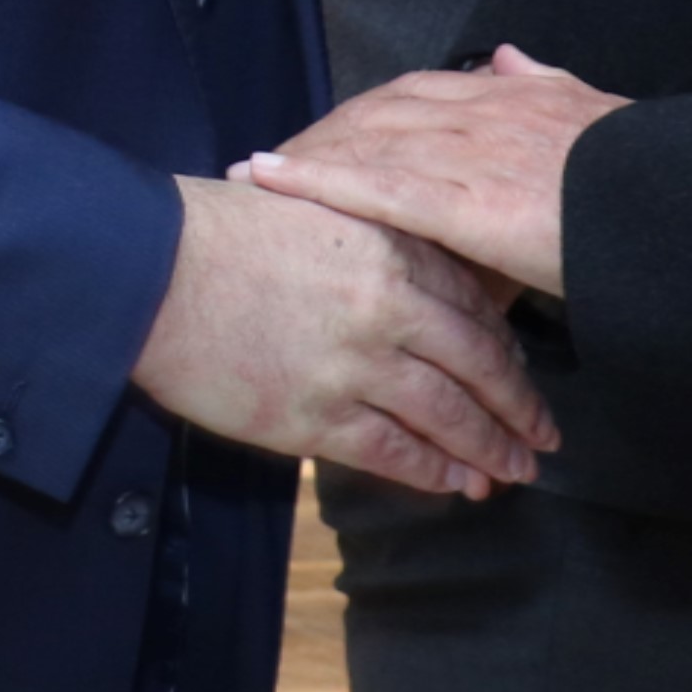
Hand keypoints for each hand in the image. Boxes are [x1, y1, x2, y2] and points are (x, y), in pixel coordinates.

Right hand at [132, 170, 556, 496]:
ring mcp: (354, 367)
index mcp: (392, 247)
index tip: (523, 374)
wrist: (149, 269)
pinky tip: (453, 483)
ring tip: (508, 472)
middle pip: (479, 366)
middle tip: (542, 436)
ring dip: (486, 450)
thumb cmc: (222, 229)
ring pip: (447, 417)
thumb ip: (378, 241)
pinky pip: (394, 453)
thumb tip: (422, 285)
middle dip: (518, 408)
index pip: (475, 306)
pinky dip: (431, 472)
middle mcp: (388, 308)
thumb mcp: (318, 208)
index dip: (507, 349)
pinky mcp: (314, 417)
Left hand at [238, 50, 627, 300]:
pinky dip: (313, 180)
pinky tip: (266, 179)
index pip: (417, 95)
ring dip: (304, 157)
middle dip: (325, 135)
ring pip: (365, 144)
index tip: (329, 132)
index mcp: (512, 96)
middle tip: (274, 162)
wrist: (677, 207)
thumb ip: (550, 85)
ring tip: (254, 174)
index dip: (367, 114)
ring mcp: (466, 153)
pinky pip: (372, 185)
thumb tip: (512, 55)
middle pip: (378, 114)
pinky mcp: (460, 199)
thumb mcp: (596, 114)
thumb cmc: (643, 180)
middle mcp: (479, 111)